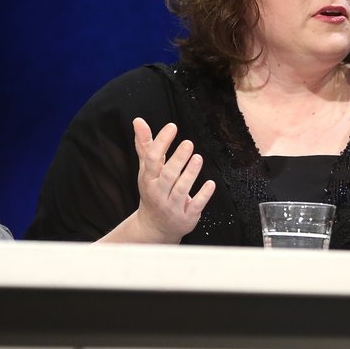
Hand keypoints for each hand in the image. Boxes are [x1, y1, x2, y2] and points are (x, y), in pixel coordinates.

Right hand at [128, 118, 214, 243]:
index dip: (161, 142)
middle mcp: (158, 193)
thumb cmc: (153, 192)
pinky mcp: (186, 217)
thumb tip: (138, 121)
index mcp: (148, 179)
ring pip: (181, 190)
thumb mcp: (147, 170)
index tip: (172, 127)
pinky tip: (210, 183)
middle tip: (188, 143)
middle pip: (167, 176)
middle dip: (178, 159)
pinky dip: (203, 195)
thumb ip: (145, 145)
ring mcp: (172, 207)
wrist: (155, 227)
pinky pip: (195, 205)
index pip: (152, 159)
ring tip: (198, 158)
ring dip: (190, 174)